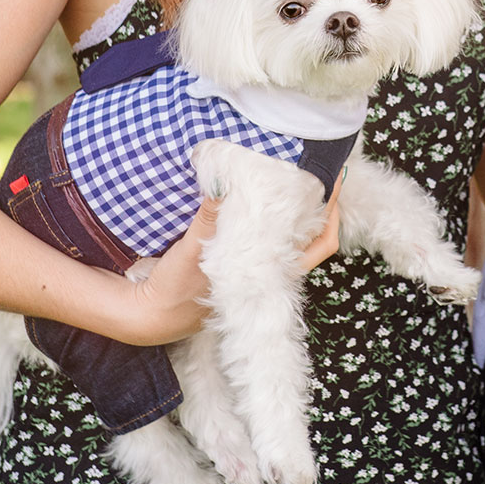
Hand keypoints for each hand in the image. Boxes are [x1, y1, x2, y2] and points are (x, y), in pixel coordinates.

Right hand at [122, 171, 345, 344]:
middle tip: (320, 169)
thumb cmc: (174, 289)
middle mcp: (270, 274)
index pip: (319, 243)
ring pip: (293, 238)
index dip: (331, 212)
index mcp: (270, 275)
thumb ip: (211, 217)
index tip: (334, 179)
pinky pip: (268, 237)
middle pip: (313, 237)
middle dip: (321, 204)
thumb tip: (226, 182)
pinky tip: (263, 197)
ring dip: (298, 210)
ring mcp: (257, 270)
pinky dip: (273, 217)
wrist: (150, 314)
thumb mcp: (192, 250)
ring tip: (296, 176)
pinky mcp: (239, 264)